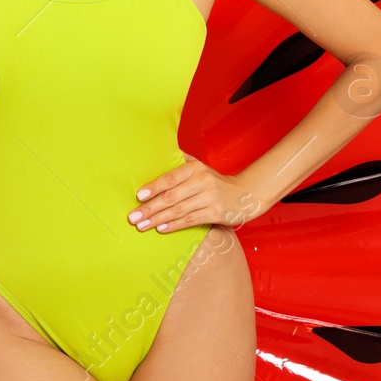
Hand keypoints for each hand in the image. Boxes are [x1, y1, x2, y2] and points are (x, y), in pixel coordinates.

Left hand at [126, 152, 263, 233]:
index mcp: (195, 168)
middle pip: (171, 197)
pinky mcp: (216, 213)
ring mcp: (210, 198)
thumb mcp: (201, 166)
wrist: (247, 194)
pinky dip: (174, 225)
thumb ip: (180, 161)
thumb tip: (158, 151)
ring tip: (142, 226)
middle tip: (133, 217)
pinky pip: (190, 220)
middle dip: (149, 208)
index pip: (169, 178)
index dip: (153, 187)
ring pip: (178, 210)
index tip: (138, 196)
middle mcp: (202, 182)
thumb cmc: (216, 181)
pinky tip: (161, 228)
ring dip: (157, 219)